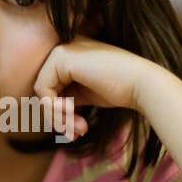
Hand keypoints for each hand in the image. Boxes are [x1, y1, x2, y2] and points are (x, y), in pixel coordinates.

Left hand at [31, 35, 159, 134]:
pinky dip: (55, 111)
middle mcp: (63, 47)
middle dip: (57, 117)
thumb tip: (42, 109)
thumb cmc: (119, 89)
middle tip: (74, 134)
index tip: (76, 130)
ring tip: (78, 130)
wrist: (141, 84)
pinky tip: (76, 118)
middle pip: (43, 90)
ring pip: (40, 93)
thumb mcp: (84, 92)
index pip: (49, 87)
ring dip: (57, 118)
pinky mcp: (60, 56)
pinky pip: (42, 91)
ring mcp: (61, 49)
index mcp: (69, 53)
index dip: (59, 113)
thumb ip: (63, 95)